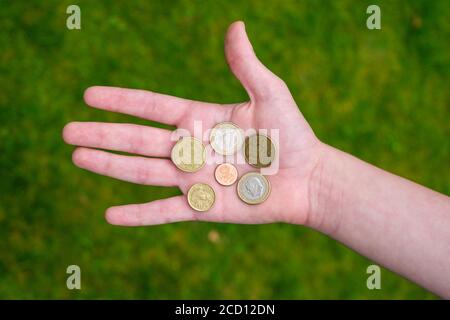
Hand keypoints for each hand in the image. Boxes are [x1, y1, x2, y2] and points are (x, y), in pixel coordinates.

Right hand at [63, 21, 323, 225]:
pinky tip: (110, 215)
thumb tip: (235, 26)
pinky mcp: (203, 207)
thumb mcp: (270, 94)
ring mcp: (194, 180)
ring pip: (143, 173)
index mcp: (200, 120)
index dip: (121, 101)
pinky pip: (165, 212)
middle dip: (103, 135)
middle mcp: (191, 149)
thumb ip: (246, 66)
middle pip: (138, 141)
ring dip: (110, 166)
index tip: (89, 95)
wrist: (308, 178)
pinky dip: (139, 215)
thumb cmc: (291, 135)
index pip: (152, 107)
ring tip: (78, 156)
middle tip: (67, 131)